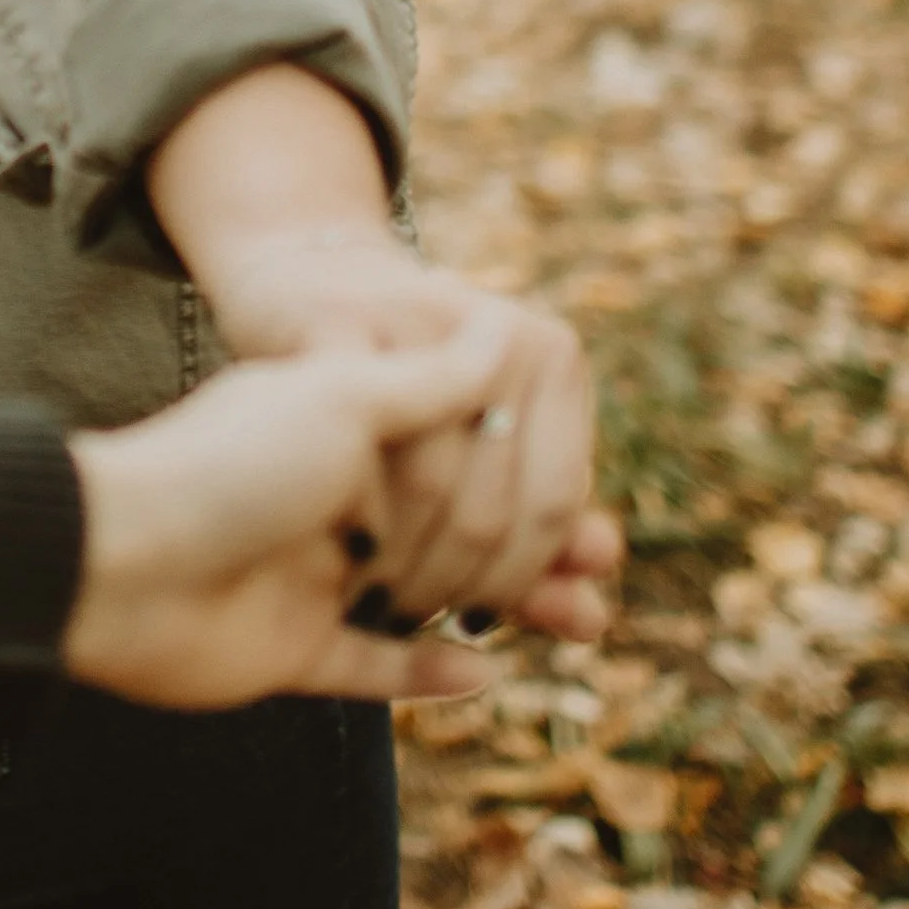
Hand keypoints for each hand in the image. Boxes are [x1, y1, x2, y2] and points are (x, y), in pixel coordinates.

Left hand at [62, 334, 620, 712]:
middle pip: (459, 530)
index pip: (465, 455)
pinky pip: (374, 672)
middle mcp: (335, 501)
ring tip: (584, 624)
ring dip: (508, 610)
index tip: (591, 497)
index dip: (529, 477)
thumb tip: (510, 333)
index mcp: (347, 432)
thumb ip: (432, 381)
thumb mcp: (341, 397)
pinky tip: (487, 671)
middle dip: (535, 549)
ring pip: (432, 603)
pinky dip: (427, 676)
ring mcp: (314, 579)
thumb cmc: (227, 463)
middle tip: (601, 572)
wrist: (112, 557)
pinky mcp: (290, 652)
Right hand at [206, 223, 593, 630]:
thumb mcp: (482, 454)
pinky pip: (353, 449)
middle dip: (449, 584)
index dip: (518, 580)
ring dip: (396, 563)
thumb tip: (592, 623)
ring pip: (426, 485)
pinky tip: (332, 545)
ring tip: (374, 598)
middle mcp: (501, 328)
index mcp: (554, 356)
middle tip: (410, 619)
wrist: (315, 285)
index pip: (555, 505)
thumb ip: (537, 542)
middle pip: (490, 506)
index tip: (472, 621)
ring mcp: (419, 320)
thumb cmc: (413, 389)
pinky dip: (344, 511)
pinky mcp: (337, 324)